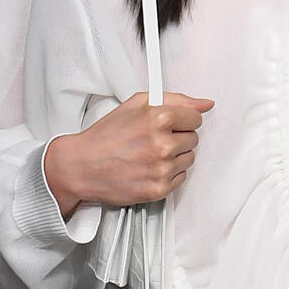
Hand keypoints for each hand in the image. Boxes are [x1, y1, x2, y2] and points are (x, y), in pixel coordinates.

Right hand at [44, 90, 213, 218]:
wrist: (83, 166)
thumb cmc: (106, 135)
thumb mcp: (136, 104)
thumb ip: (175, 99)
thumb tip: (205, 104)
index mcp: (158, 118)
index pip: (196, 117)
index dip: (182, 119)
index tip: (169, 123)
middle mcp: (162, 144)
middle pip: (193, 138)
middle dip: (177, 137)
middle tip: (153, 139)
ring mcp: (162, 169)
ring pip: (189, 159)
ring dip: (174, 156)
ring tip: (150, 154)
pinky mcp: (159, 189)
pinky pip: (181, 178)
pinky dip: (168, 174)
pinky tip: (149, 168)